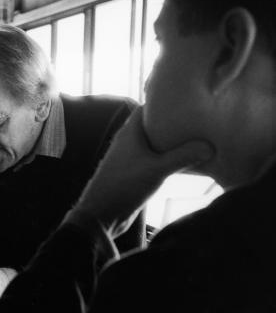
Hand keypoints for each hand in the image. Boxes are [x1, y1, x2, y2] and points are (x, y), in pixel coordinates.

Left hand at [72, 107, 213, 237]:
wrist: (102, 215)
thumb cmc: (124, 186)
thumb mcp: (157, 169)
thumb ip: (182, 157)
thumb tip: (210, 146)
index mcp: (129, 133)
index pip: (146, 108)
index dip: (163, 100)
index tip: (186, 97)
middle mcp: (128, 142)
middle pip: (152, 125)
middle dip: (172, 121)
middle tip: (199, 117)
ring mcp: (130, 158)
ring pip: (154, 144)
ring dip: (172, 142)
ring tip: (198, 137)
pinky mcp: (134, 173)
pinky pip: (154, 159)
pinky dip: (168, 157)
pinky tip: (186, 161)